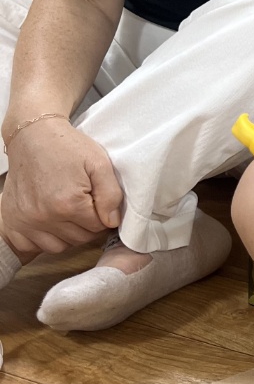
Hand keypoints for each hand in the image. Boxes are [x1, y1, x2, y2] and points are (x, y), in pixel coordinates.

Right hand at [1, 118, 122, 255]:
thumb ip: (111, 195)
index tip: (98, 201)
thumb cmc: (66, 147)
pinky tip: (50, 221)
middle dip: (88, 225)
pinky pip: (31, 246)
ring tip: (69, 212)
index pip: (98, 228)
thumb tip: (112, 221)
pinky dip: (43, 239)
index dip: (103, 215)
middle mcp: (43, 217)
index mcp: (68, 204)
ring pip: (58, 247)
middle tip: (86, 205)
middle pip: (79, 239)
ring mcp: (25, 221)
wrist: (32, 136)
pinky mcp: (12, 221)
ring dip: (68, 235)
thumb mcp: (99, 163)